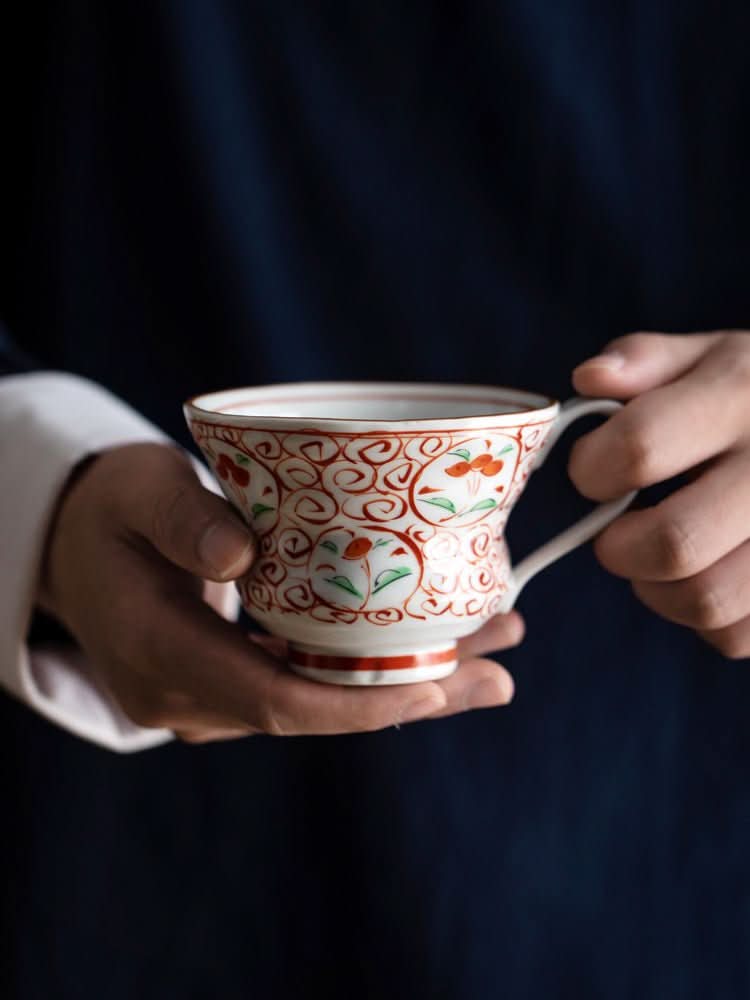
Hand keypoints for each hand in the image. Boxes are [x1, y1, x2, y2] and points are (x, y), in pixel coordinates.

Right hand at [39, 443, 521, 742]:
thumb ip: (182, 521)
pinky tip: (432, 647)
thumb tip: (241, 557)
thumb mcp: (138, 492)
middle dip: (410, 697)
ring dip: (406, 683)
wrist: (76, 547)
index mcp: (160, 654)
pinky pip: (308, 686)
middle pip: (316, 711)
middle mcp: (188, 696)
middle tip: (499, 677)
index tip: (435, 686)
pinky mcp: (230, 684)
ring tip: (492, 654)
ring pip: (321, 703)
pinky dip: (369, 670)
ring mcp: (210, 699)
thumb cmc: (111, 510)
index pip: (275, 702)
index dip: (360, 702)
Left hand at [569, 331, 749, 658]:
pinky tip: (709, 577)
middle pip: (674, 542)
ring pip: (707, 601)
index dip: (592, 469)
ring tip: (658, 560)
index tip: (592, 473)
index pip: (639, 448)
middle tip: (615, 536)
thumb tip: (588, 379)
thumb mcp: (716, 355)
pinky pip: (738, 634)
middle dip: (618, 549)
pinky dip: (707, 620)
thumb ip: (646, 361)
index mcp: (741, 398)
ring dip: (659, 592)